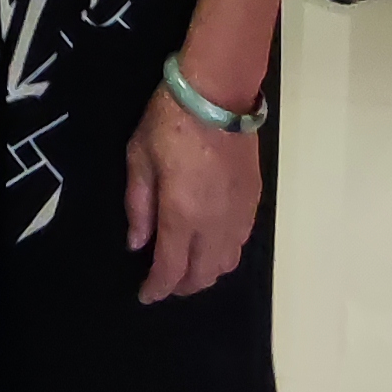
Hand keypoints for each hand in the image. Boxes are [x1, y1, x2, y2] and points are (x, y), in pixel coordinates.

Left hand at [123, 84, 263, 300]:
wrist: (218, 95)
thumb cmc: (169, 122)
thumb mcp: (139, 159)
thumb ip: (138, 206)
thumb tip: (137, 244)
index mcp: (182, 214)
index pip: (171, 268)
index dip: (158, 288)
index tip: (146, 296)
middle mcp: (215, 223)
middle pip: (203, 275)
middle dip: (182, 287)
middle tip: (164, 285)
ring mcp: (239, 214)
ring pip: (227, 263)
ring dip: (206, 274)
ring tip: (186, 269)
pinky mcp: (254, 201)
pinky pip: (240, 243)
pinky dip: (224, 254)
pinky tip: (210, 245)